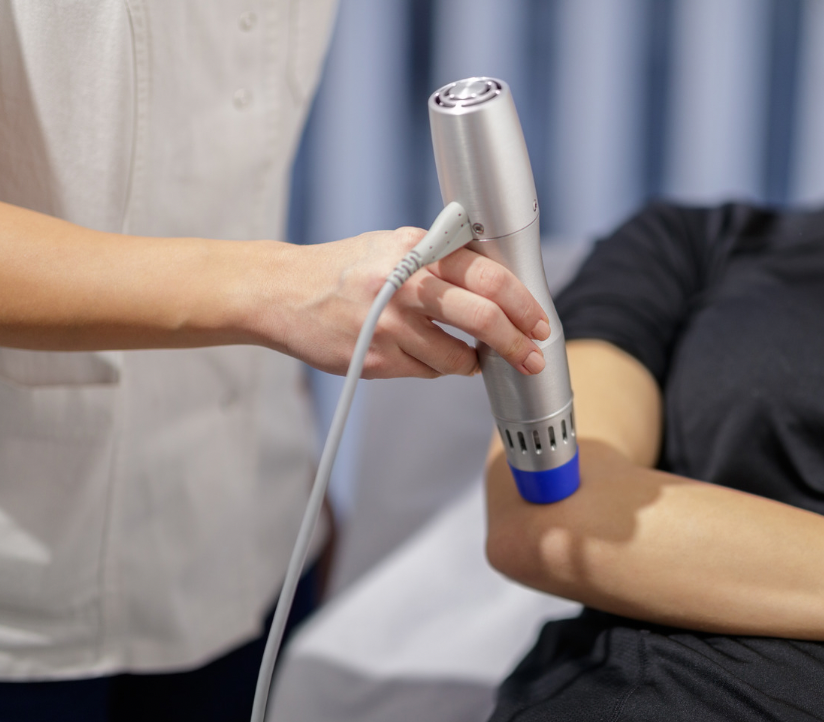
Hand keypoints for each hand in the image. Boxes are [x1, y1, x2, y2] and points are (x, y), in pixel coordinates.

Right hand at [265, 227, 550, 377]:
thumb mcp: (395, 247)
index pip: (487, 276)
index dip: (523, 304)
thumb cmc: (345, 270)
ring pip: (456, 357)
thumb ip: (442, 260)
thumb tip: (499, 288)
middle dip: (516, 344)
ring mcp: (389, 325)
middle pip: (481, 318)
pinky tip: (417, 352)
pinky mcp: (376, 359)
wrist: (283, 292)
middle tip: (531, 357)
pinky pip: (426, 372)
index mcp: (417, 250)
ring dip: (469, 361)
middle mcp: (405, 285)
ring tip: (465, 354)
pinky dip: (433, 367)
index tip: (540, 323)